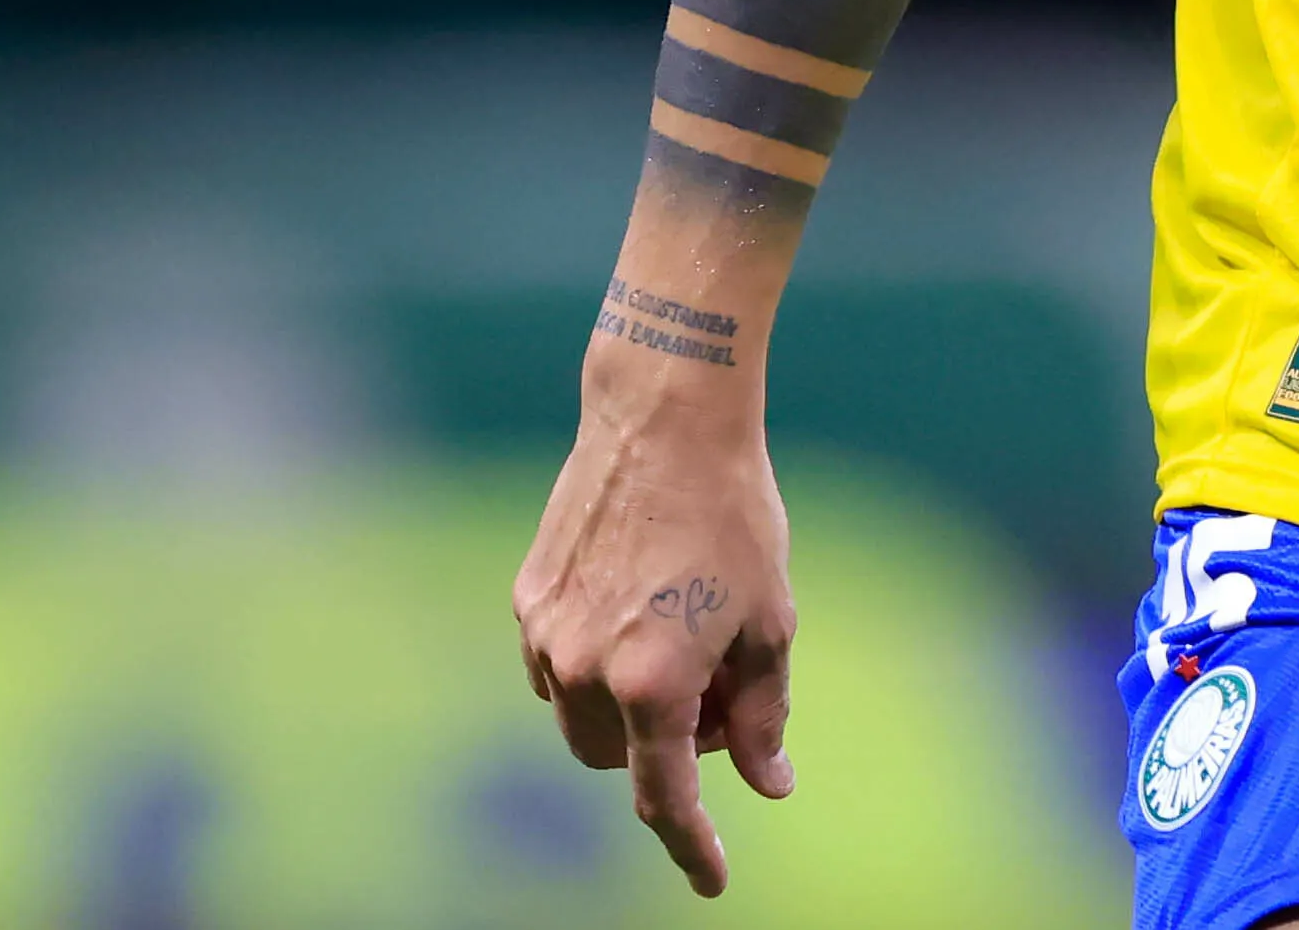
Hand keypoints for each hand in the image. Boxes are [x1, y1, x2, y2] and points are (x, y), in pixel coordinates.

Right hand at [512, 350, 799, 896]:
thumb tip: (769, 782)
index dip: (690, 845)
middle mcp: (585, 669)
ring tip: (689, 633)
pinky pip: (559, 666)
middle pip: (619, 759)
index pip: (664, 796)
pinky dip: (599, 663)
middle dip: (668, 746)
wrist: (665, 419)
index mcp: (652, 682)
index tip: (711, 879)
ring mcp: (545, 636)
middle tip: (722, 689)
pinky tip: (645, 603)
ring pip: (580, 719)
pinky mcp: (527, 600)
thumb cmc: (734, 516)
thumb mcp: (771, 620)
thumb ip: (764, 714)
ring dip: (629, 707)